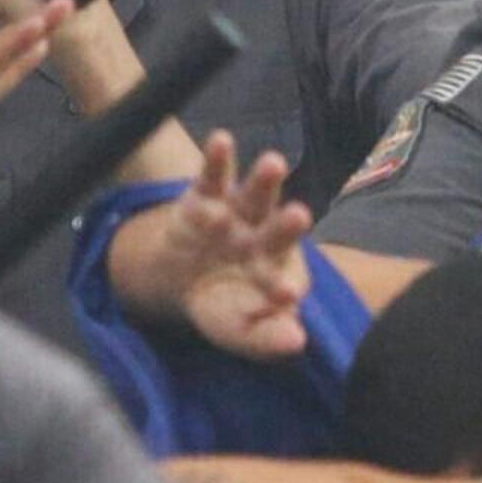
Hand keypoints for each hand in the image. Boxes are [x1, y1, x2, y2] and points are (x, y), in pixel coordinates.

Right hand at [111, 130, 314, 357]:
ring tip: (273, 163)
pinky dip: (218, 157)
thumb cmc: (222, 304)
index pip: (281, 281)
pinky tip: (222, 140)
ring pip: (256, 195)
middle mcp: (262, 238)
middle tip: (299, 216)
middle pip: (278, 230)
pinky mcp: (208, 195)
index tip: (286, 296)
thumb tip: (296, 343)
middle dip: (287, 225)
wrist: (182, 276)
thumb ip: (264, 337)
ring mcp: (238, 214)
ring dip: (264, 180)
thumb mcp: (236, 329)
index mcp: (275, 274)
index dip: (282, 289)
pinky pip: (214, 174)